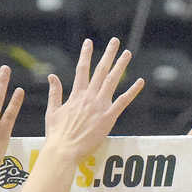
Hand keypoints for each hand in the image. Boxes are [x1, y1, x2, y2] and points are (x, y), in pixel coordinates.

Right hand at [44, 37, 144, 163]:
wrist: (63, 150)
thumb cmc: (57, 134)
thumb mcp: (52, 111)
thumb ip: (55, 92)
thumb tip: (52, 76)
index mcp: (76, 95)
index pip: (82, 69)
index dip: (86, 54)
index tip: (88, 42)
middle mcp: (89, 97)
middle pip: (101, 71)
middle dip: (108, 54)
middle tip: (115, 41)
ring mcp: (100, 106)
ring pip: (112, 81)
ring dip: (120, 66)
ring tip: (127, 53)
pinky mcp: (108, 118)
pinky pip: (123, 101)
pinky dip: (132, 91)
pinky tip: (140, 81)